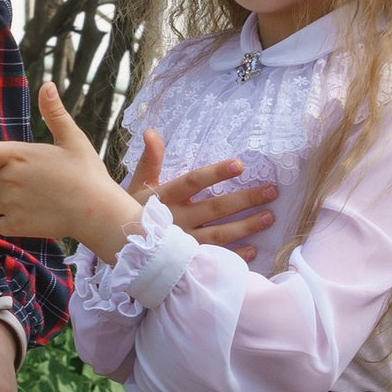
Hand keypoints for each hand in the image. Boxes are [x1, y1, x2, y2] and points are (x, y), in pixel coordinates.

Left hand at [0, 84, 145, 256]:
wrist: (97, 212)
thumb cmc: (87, 173)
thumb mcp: (73, 139)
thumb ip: (54, 113)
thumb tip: (47, 85)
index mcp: (17, 154)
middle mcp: (7, 178)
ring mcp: (10, 203)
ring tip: (20, 198)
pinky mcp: (16, 225)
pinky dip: (7, 221)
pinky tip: (27, 215)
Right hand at [127, 127, 278, 254]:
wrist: (120, 245)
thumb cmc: (134, 209)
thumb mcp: (139, 183)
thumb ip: (151, 158)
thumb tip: (151, 131)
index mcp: (165, 196)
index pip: (194, 181)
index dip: (216, 173)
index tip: (240, 164)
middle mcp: (176, 219)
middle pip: (215, 208)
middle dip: (244, 200)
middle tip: (271, 191)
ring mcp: (182, 242)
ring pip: (219, 235)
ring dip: (246, 227)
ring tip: (269, 217)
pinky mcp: (186, 261)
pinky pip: (213, 258)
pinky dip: (234, 256)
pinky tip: (254, 249)